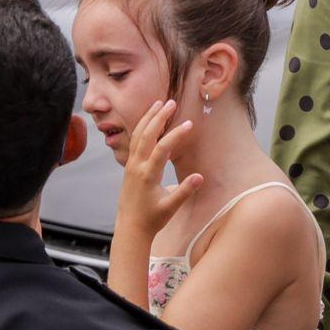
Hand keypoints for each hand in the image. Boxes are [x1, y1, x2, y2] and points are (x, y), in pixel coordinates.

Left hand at [116, 100, 201, 237]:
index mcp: (148, 176)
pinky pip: (134, 142)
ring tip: (158, 103)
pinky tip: (148, 119)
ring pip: (137, 136)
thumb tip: (199, 177)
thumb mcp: (171, 207)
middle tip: (171, 102)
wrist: (130, 227)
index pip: (162, 149)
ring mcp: (131, 165)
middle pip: (146, 135)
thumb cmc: (152, 219)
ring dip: (148, 118)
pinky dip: (141, 127)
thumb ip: (184, 191)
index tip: (189, 124)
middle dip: (159, 117)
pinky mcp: (129, 167)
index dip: (175, 135)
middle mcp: (136, 167)